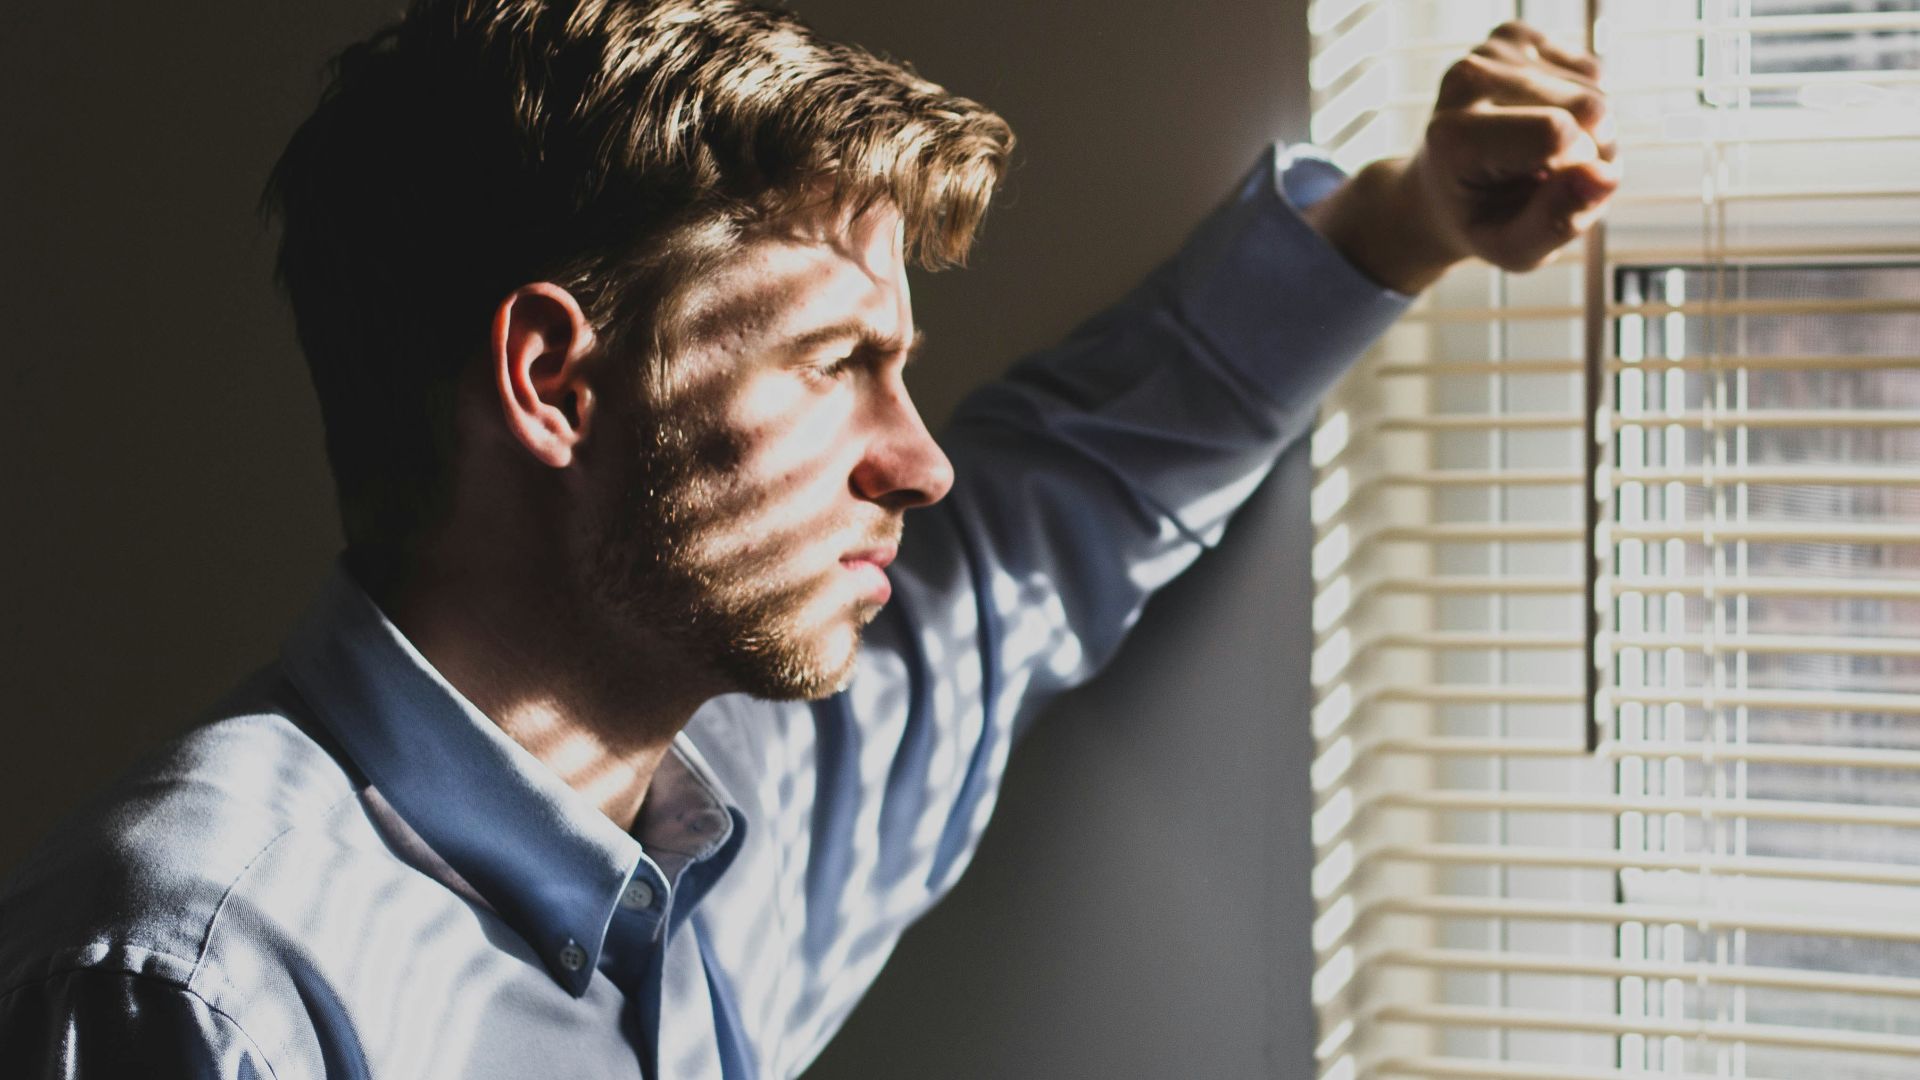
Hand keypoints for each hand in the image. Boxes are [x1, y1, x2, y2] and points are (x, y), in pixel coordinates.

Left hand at [1305, 21, 1618, 292]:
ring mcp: (1489, 52)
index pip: (1558, 133)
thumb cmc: (1480, 221)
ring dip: (1590, 133)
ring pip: (1596, 89)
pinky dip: (1582, 105)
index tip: (1551, 191)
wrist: (1442, 191)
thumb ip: (1556, 223)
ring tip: (1546, 158)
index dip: (1579, 169)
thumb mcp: (1512, 249)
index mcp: (1455, 136)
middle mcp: (1467, 79)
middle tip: (1552, 179)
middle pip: (1589, 106)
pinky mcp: (1513, 38)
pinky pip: (1590, 70)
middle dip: (1593, 152)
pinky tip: (1547, 123)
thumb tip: (1604, 177)